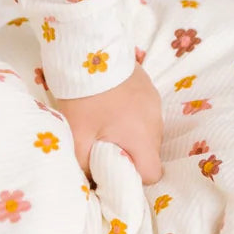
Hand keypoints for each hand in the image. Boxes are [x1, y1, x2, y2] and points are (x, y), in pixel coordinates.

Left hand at [55, 62, 163, 185]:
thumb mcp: (78, 135)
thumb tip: (89, 182)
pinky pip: (144, 113)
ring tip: (105, 124)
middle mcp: (155, 121)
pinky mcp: (148, 87)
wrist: (88, 51)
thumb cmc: (84, 97)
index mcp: (142, 137)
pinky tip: (110, 107)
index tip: (114, 170)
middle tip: (103, 147)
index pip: (152, 173)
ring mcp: (154, 102)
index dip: (134, 177)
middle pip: (149, 152)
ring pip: (147, 132)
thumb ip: (84, 164)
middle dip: (129, 155)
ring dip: (130, 134)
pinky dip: (131, 116)